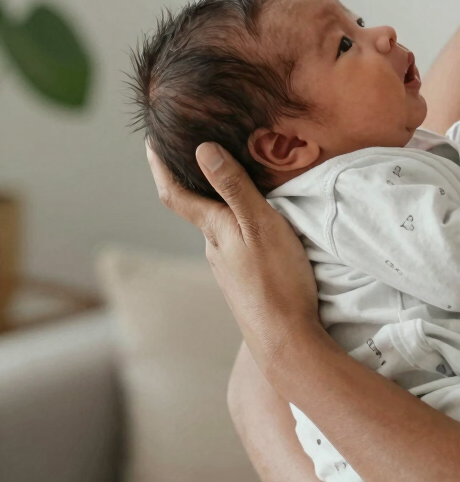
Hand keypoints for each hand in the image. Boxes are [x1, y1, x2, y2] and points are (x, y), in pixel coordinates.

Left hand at [146, 140, 321, 374]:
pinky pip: (235, 244)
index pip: (177, 194)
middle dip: (194, 183)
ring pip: (218, 229)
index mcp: (214, 230)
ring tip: (233, 184)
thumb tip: (202, 149)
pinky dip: (237, 226)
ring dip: (219, 205)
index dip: (160, 167)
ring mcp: (229, 268)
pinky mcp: (245, 282)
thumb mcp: (260, 224)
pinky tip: (255, 226)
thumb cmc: (277, 279)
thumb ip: (234, 187)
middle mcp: (214, 248)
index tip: (150, 143)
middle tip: (199, 153)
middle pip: (198, 210)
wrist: (285, 338)